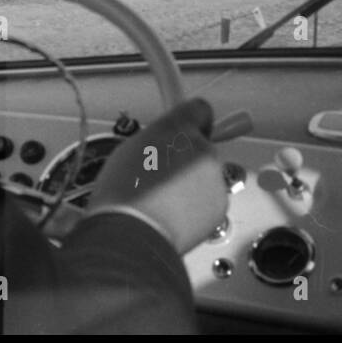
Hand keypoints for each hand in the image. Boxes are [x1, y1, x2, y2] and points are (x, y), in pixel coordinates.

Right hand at [86, 97, 227, 253]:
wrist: (131, 234)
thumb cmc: (121, 194)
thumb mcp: (131, 150)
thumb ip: (158, 138)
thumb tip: (168, 141)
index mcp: (176, 128)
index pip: (200, 108)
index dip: (192, 121)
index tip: (189, 129)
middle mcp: (201, 147)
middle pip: (203, 145)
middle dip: (189, 157)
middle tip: (163, 175)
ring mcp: (214, 176)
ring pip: (207, 173)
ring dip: (193, 183)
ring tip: (165, 200)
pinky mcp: (220, 202)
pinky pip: (211, 197)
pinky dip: (198, 205)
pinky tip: (175, 214)